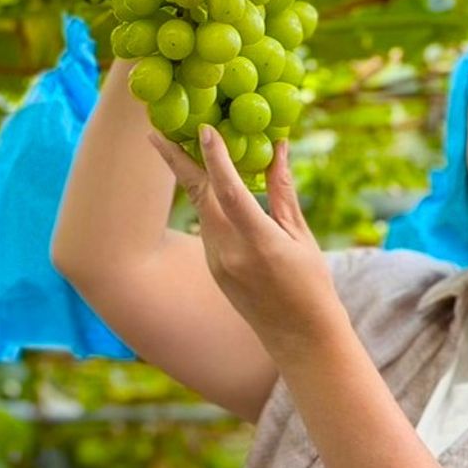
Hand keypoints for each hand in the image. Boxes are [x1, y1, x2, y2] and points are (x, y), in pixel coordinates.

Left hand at [147, 126, 344, 354]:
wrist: (299, 337)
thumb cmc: (311, 284)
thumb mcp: (301, 236)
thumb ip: (283, 191)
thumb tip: (277, 147)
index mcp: (259, 242)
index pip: (230, 192)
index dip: (215, 158)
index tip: (205, 129)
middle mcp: (229, 252)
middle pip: (198, 196)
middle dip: (175, 161)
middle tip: (155, 130)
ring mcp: (217, 262)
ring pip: (201, 209)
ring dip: (190, 177)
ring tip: (180, 145)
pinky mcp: (213, 268)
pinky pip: (208, 225)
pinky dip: (207, 200)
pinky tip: (210, 183)